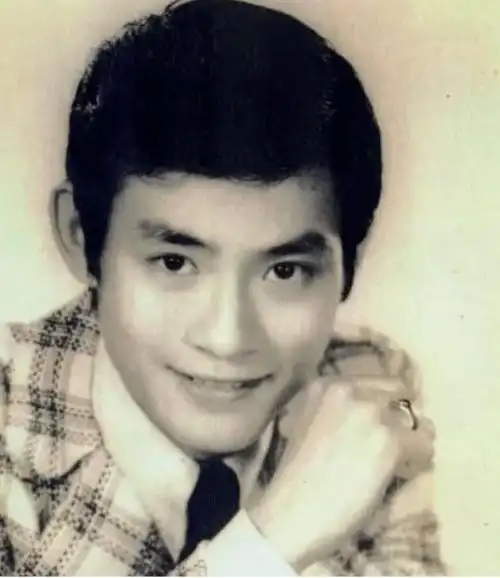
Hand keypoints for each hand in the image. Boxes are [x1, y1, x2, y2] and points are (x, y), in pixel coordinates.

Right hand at [248, 377, 416, 570]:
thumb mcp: (310, 426)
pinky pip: (424, 446)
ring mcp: (371, 413)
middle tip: (396, 439)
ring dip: (410, 439)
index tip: (382, 420)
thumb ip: (337, 412)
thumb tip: (373, 417)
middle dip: (400, 413)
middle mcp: (349, 389)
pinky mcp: (391, 441)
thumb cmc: (297, 479)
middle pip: (397, 389)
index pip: (372, 380)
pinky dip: (419, 461)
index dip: (382, 401)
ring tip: (399, 461)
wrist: (292, 511)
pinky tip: (401, 474)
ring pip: (413, 420)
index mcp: (325, 385)